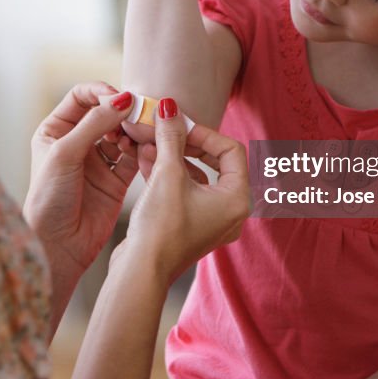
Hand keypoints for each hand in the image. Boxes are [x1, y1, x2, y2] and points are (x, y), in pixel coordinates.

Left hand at [25, 83, 138, 291]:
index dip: (102, 93)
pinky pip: (134, 156)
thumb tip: (123, 99)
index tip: (120, 99)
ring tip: (143, 132)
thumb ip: (94, 124)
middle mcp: (77, 143)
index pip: (82, 97)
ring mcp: (98, 161)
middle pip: (106, 113)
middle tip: (140, 112)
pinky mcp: (116, 180)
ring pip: (123, 133)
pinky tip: (148, 148)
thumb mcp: (65, 154)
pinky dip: (143, 150)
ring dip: (134, 130)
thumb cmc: (48, 200)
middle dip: (123, 111)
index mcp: (55, 131)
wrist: (57, 247)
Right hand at [118, 98, 250, 283]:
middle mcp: (231, 211)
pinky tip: (146, 160)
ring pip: (197, 176)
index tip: (179, 125)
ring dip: (174, 157)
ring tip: (150, 144)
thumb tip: (170, 108)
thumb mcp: (167, 174)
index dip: (204, 133)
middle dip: (188, 144)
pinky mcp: (192, 226)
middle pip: (217, 162)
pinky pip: (186, 191)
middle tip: (167, 132)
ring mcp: (212, 220)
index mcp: (237, 199)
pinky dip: (169, 175)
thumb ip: (171, 138)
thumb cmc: (161, 227)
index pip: (231, 150)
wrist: (140, 271)